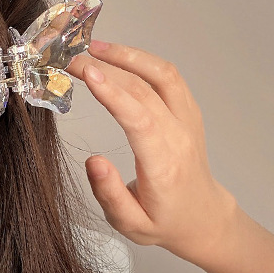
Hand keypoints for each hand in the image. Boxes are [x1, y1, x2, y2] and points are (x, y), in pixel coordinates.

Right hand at [67, 41, 237, 263]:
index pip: (139, 118)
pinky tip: (117, 57)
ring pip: (161, 74)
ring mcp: (187, 120)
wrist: (203, 217)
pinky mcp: (188, 112)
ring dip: (128, 55)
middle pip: (145, 89)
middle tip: (70, 59)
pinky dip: (142, 60)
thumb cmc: (163, 222)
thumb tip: (93, 161)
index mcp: (163, 165)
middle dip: (106, 68)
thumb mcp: (131, 224)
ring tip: (94, 48)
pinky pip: (168, 77)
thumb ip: (109, 194)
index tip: (85, 71)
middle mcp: (179, 136)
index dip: (112, 91)